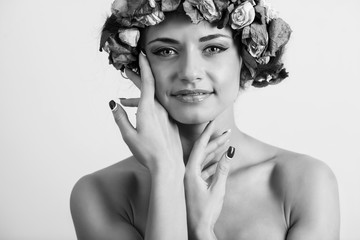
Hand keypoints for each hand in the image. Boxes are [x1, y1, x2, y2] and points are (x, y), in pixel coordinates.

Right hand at [109, 54, 183, 174]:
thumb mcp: (129, 136)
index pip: (147, 82)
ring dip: (140, 97)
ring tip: (126, 100)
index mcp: (148, 110)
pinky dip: (149, 107)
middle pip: (149, 88)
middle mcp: (159, 109)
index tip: (141, 55)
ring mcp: (166, 116)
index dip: (144, 67)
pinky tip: (142, 114)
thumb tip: (113, 103)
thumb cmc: (148, 153)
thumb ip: (120, 118)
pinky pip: (159, 110)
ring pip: (153, 100)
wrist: (168, 166)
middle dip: (139, 77)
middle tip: (129, 70)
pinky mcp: (171, 123)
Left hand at [184, 121, 234, 238]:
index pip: (199, 146)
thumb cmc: (204, 212)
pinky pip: (203, 169)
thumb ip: (223, 169)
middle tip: (226, 132)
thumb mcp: (217, 189)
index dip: (208, 133)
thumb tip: (230, 152)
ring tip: (225, 142)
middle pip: (201, 151)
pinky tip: (221, 159)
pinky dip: (213, 163)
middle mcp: (187, 172)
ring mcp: (190, 178)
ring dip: (214, 151)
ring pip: (203, 160)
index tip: (213, 122)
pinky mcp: (194, 184)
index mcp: (190, 171)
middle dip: (214, 141)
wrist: (196, 229)